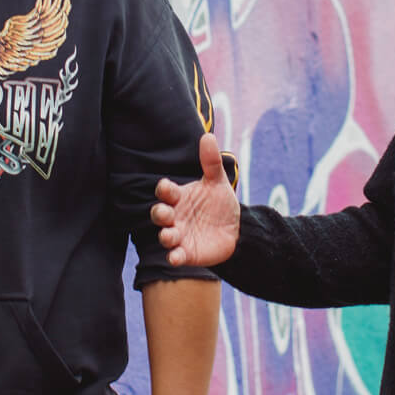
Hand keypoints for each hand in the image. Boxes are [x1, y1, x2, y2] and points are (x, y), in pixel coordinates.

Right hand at [151, 134, 238, 266]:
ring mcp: (179, 235)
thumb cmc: (220, 203)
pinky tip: (175, 257)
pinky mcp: (186, 253)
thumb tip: (208, 136)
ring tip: (169, 236)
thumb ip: (211, 162)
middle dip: (158, 213)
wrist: (236, 230)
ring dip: (165, 236)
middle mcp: (176, 216)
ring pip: (165, 236)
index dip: (164, 190)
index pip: (166, 192)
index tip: (166, 187)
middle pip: (159, 214)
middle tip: (164, 212)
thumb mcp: (218, 182)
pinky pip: (175, 256)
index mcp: (180, 197)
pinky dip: (173, 257)